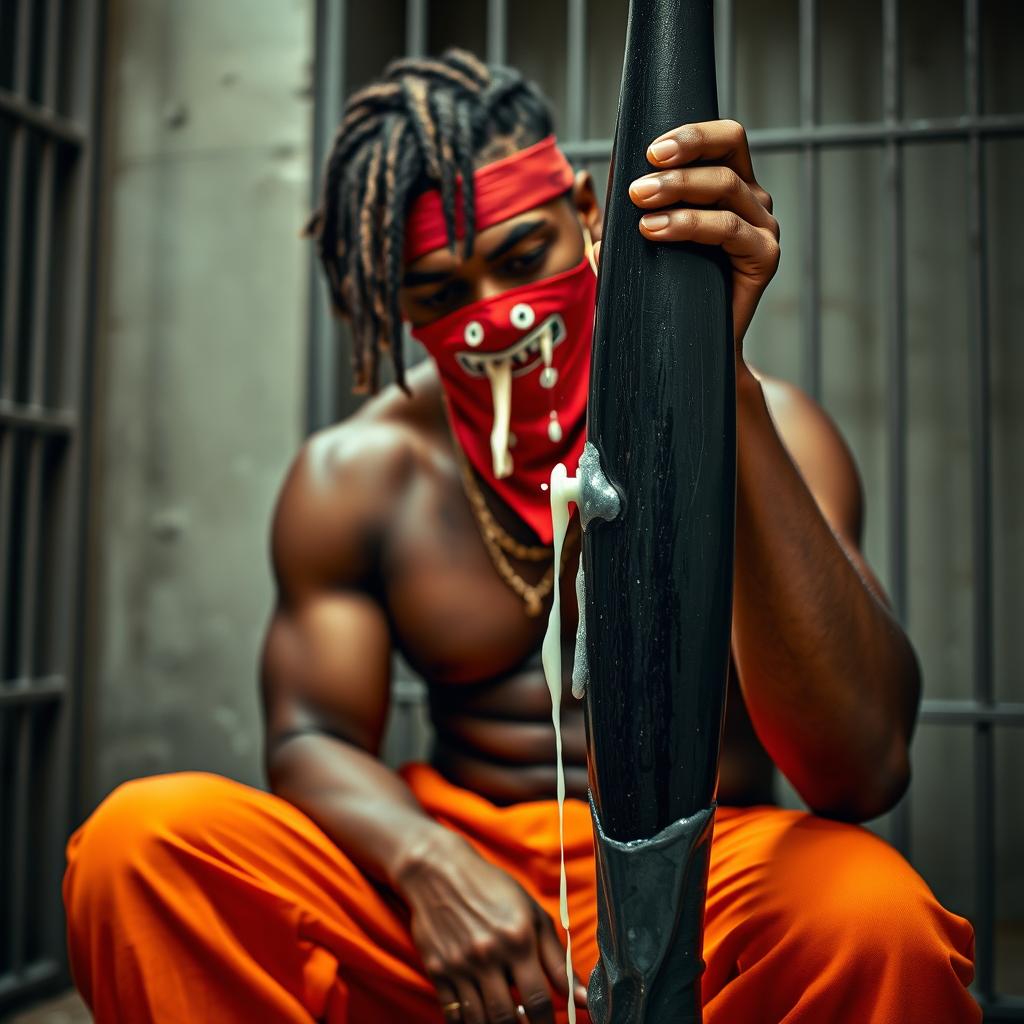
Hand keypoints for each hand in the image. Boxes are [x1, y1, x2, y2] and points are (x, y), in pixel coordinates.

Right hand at [394, 830, 587, 1022]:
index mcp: (517, 939)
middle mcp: (488, 955)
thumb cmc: (492, 889)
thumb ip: (558, 959)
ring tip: (507, 1020)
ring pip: (480, 1021)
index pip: (538, 1000)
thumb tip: (586, 997)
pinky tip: (480, 1016)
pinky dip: (468, 1023)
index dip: (548, 1023)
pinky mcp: (437, 971)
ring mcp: (459, 966)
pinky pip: (454, 1015)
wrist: (439, 871)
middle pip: (508, 1018)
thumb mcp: (531, 914)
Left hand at [623, 118, 780, 358]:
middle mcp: (752, 201)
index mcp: (729, 187)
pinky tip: (657, 230)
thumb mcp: (638, 251)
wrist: (691, 347)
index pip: (723, 139)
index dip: (690, 134)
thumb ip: (619, 225)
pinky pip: (729, 228)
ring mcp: (762, 227)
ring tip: (640, 205)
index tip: (648, 149)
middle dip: (682, 154)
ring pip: (725, 186)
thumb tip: (588, 202)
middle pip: (730, 150)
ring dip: (678, 188)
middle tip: (637, 182)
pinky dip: (690, 224)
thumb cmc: (666, 292)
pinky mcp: (764, 256)